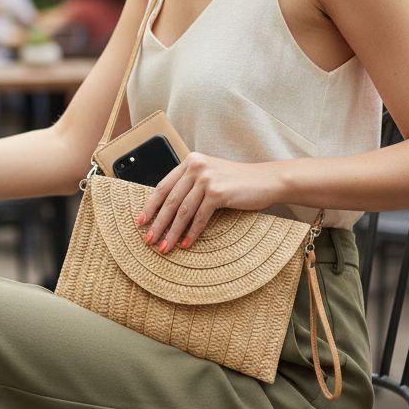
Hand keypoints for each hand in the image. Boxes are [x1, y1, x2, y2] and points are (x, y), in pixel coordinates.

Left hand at [136, 152, 283, 250]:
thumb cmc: (238, 182)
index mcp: (191, 161)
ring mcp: (207, 179)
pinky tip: (185, 244)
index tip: (141, 221)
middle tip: (148, 239)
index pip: (163, 186)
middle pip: (170, 200)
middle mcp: (196, 166)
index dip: (151, 206)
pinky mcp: (217, 192)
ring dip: (171, 232)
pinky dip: (191, 233)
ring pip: (182, 211)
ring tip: (164, 247)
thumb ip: (191, 184)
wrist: (267, 180)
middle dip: (158, 223)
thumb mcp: (211, 176)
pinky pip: (199, 217)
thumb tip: (167, 208)